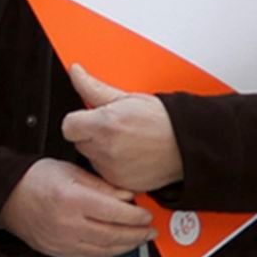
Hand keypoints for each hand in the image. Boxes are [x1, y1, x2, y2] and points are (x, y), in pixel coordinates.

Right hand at [0, 158, 154, 256]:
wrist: (8, 198)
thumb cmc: (39, 180)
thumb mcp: (73, 172)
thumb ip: (103, 186)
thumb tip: (129, 197)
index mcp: (72, 200)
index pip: (114, 212)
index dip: (136, 216)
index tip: (148, 214)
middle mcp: (66, 224)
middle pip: (111, 235)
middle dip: (137, 234)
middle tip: (151, 230)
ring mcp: (61, 242)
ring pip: (102, 251)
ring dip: (126, 247)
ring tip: (140, 239)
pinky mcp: (56, 252)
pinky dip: (107, 254)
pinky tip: (118, 247)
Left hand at [60, 65, 184, 192]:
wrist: (188, 144)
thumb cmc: (164, 120)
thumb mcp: (128, 97)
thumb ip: (94, 87)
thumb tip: (76, 73)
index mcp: (106, 124)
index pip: (69, 125)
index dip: (79, 121)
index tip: (90, 119)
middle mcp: (106, 149)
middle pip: (80, 142)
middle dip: (92, 135)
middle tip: (116, 129)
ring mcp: (111, 169)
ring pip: (91, 159)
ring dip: (102, 151)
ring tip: (126, 142)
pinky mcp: (119, 183)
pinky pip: (104, 174)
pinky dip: (112, 167)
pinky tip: (130, 156)